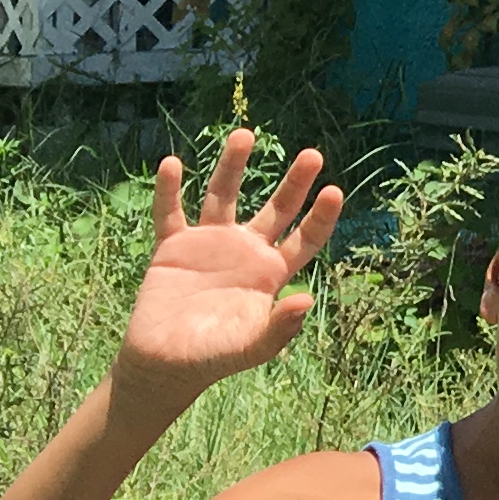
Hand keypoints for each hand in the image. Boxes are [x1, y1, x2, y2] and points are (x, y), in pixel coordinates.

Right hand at [115, 131, 341, 410]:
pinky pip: (170, 213)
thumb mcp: (251, 346)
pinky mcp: (173, 247)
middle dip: (294, 182)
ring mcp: (209, 244)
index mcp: (271, 272)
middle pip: (276, 209)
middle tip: (313, 154)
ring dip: (233, 167)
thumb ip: (279, 327)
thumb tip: (306, 300)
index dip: (320, 216)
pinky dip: (170, 191)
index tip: (334, 191)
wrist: (164, 365)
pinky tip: (173, 165)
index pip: (304, 237)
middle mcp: (246, 251)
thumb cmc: (213, 357)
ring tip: (245, 134)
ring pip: (224, 197)